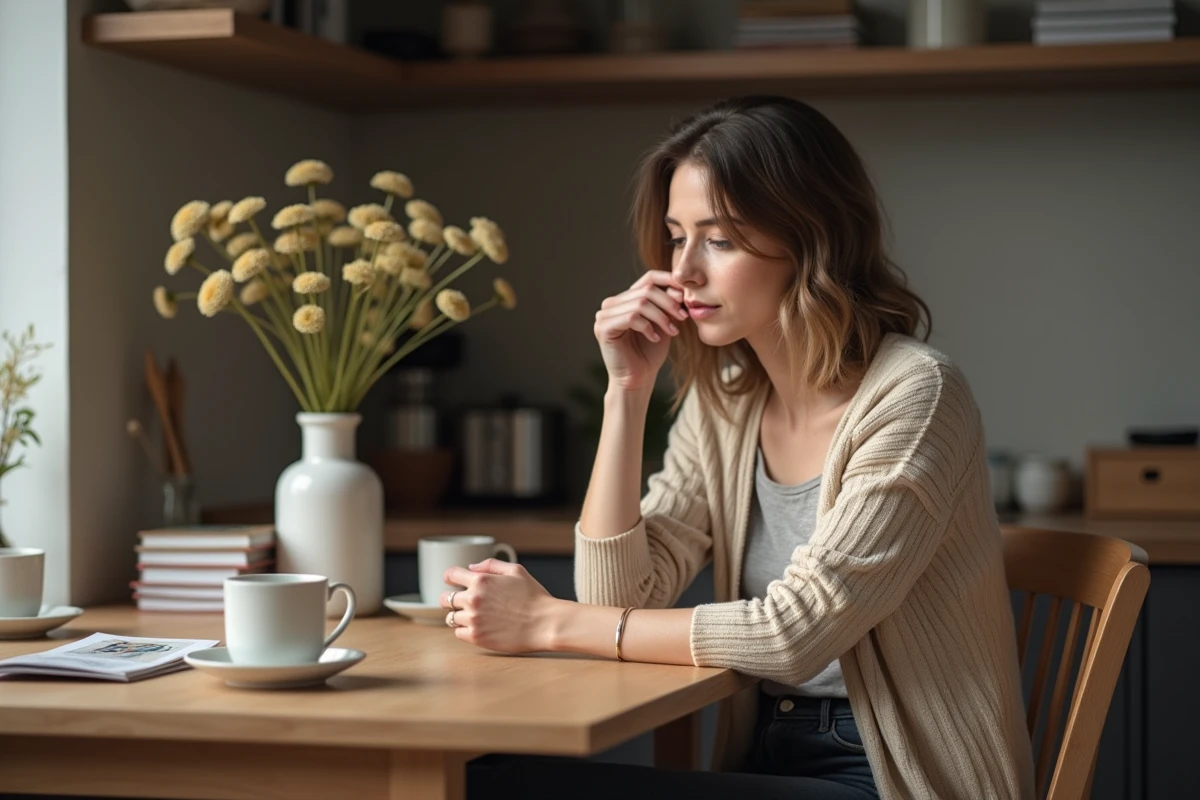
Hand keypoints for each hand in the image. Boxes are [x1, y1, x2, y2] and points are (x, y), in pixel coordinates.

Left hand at [440, 559, 559, 653]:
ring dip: (460, 616)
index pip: (451, 574)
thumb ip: (491, 565)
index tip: (452, 581)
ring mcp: (473, 619)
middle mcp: (473, 599)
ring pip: (451, 617)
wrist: (545, 623)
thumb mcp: (516, 571)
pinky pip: (458, 633)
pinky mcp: (477, 637)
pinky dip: (465, 630)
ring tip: (475, 617)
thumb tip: (471, 567)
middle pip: (445, 598)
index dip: (451, 577)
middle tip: (461, 602)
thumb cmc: (534, 597)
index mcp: (481, 580)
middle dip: (451, 598)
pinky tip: (479, 627)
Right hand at [594, 271, 687, 392]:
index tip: (686, 294)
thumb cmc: (650, 352)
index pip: (648, 278)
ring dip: (661, 317)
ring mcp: (604, 315)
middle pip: (646, 290)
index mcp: (625, 299)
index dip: (668, 281)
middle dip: (669, 303)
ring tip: (672, 331)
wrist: (638, 379)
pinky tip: (655, 338)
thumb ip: (668, 304)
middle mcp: (612, 303)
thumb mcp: (664, 323)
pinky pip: (631, 317)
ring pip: (640, 303)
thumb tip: (679, 286)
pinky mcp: (603, 328)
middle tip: (683, 317)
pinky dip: (648, 327)